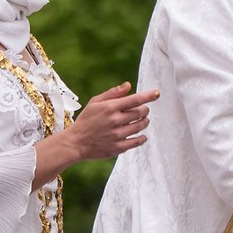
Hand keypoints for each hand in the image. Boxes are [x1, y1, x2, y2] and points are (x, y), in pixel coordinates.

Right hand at [32, 83, 157, 185]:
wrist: (75, 142)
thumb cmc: (86, 120)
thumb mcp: (95, 102)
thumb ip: (112, 93)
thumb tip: (128, 85)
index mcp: (110, 107)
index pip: (135, 99)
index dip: (148, 96)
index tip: (157, 94)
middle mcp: (115, 120)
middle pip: (140, 113)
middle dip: (145, 110)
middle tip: (144, 110)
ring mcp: (117, 135)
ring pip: (140, 126)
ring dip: (145, 122)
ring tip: (143, 121)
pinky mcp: (117, 148)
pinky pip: (136, 142)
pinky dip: (142, 138)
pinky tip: (142, 135)